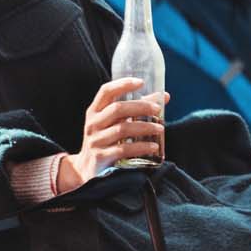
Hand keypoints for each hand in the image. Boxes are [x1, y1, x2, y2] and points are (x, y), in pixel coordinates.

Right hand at [57, 78, 167, 192]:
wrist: (86, 169)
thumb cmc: (106, 140)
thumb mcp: (114, 123)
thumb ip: (136, 109)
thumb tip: (164, 96)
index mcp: (95, 111)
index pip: (106, 91)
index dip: (122, 84)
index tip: (141, 82)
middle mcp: (93, 124)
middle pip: (118, 109)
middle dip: (141, 107)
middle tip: (158, 109)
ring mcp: (95, 141)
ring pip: (122, 129)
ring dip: (145, 127)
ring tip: (161, 128)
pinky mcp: (101, 157)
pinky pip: (123, 150)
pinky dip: (141, 147)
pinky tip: (154, 146)